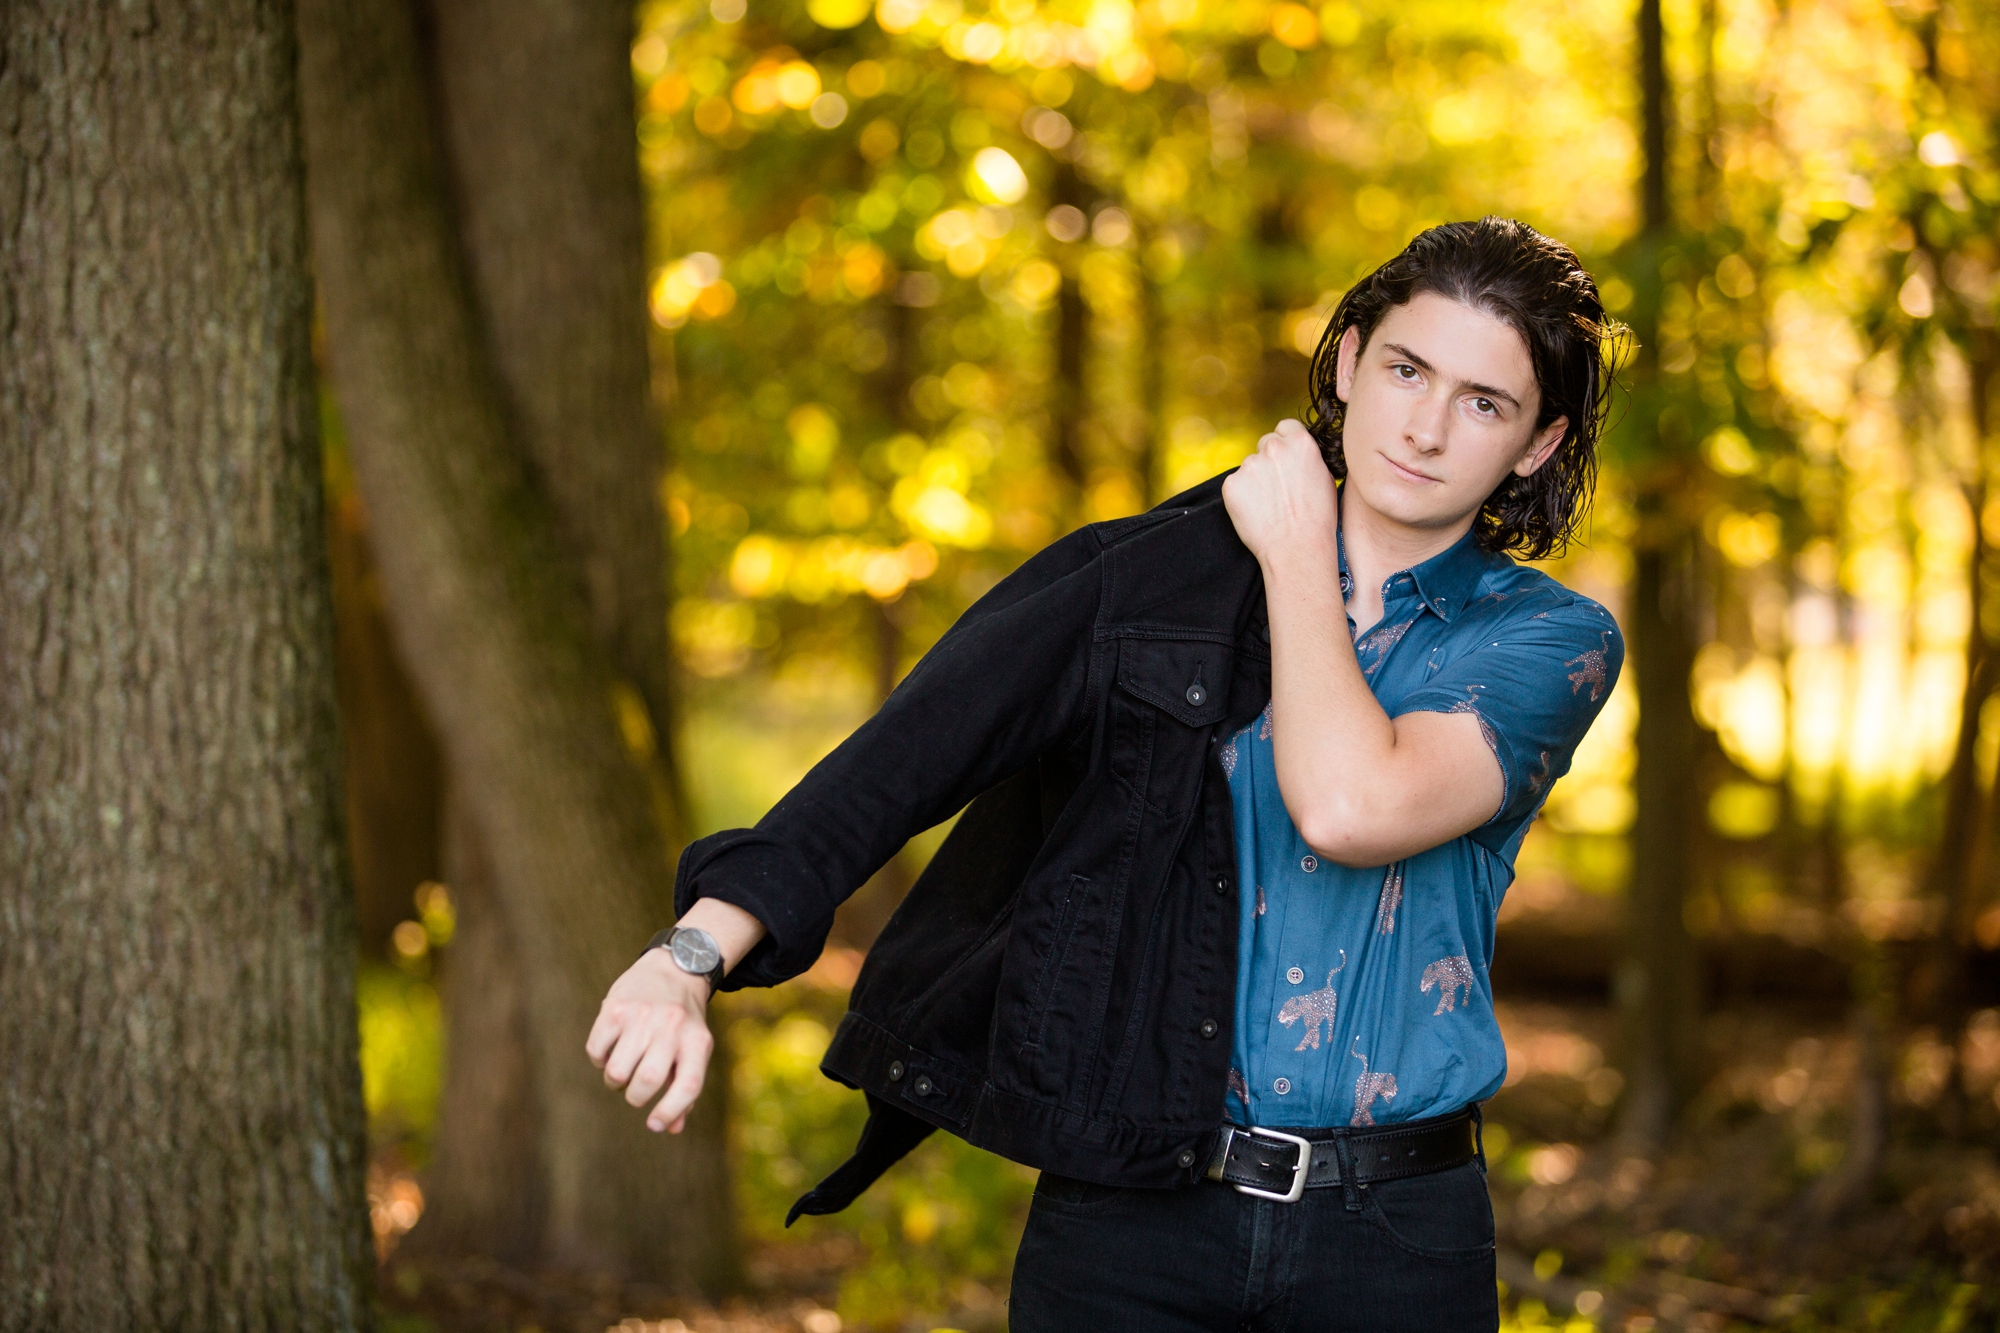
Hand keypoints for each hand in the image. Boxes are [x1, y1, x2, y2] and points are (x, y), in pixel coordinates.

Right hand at [586, 949, 714, 1133]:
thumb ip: (684, 1088)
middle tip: (635, 1091)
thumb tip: (671, 1128)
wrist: (674, 968)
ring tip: (624, 1068)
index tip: (654, 1124)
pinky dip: (599, 1059)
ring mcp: (642, 1015)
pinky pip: (596, 1051)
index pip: (688, 1085)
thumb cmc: (684, 1022)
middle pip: (647, 1081)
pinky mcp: (615, 1007)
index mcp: (698, 1041)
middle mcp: (672, 1026)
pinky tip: (611, 1048)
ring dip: (615, 1081)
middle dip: (636, 1097)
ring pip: (617, 1071)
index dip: (671, 1111)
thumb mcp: (694, 1049)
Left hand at [1220, 419, 1338, 566]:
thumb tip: (1298, 453)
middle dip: (1269, 460)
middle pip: (1265, 443)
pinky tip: (1256, 512)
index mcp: (1300, 442)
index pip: (1285, 426)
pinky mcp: (1231, 484)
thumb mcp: (1326, 478)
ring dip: (1256, 480)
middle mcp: (1273, 448)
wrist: (1296, 548)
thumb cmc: (1317, 519)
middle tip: (1278, 488)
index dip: (1286, 442)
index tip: (1286, 459)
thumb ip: (1308, 458)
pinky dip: (1242, 496)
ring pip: (1250, 466)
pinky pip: (1235, 484)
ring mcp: (1250, 465)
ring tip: (1269, 505)